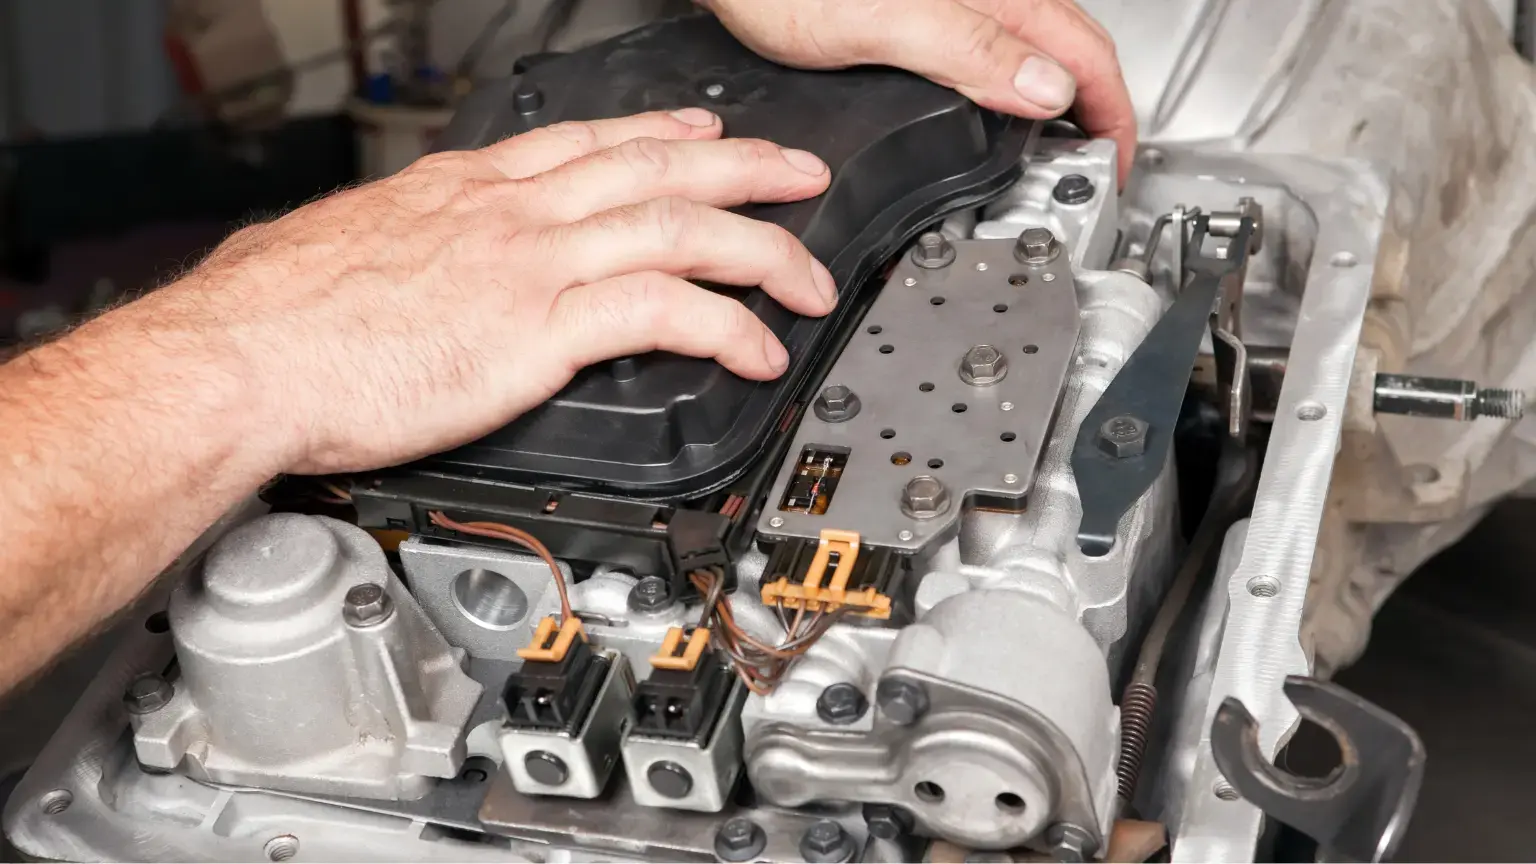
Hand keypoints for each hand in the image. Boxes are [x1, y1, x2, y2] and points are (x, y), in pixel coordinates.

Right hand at [144, 108, 835, 474]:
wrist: (240, 358)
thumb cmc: (273, 320)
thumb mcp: (348, 255)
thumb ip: (404, 254)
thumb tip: (409, 271)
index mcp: (462, 191)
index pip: (584, 144)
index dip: (657, 134)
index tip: (697, 133)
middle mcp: (507, 212)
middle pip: (653, 165)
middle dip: (742, 166)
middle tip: (798, 174)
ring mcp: (528, 265)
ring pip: (677, 225)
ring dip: (758, 248)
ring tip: (809, 276)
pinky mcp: (535, 330)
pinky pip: (661, 313)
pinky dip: (724, 327)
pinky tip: (756, 349)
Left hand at [699, 0, 1135, 182]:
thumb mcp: (881, 24)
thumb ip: (968, 51)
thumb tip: (1046, 92)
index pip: (1086, 54)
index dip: (1112, 116)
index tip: (1115, 166)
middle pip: (1069, 51)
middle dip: (1092, 113)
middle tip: (1089, 170)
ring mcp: (957, 3)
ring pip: (1032, 51)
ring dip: (1052, 101)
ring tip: (1051, 151)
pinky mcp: (925, 14)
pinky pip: (992, 51)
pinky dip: (1009, 88)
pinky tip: (991, 111)